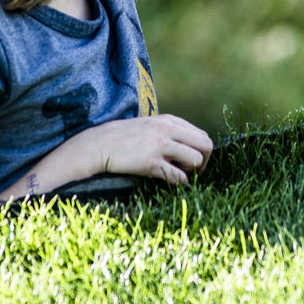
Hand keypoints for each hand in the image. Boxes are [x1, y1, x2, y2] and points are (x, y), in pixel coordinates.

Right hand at [82, 113, 213, 184]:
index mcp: (169, 120)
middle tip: (192, 173)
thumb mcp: (149, 126)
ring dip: (191, 172)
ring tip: (178, 174)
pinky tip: (169, 181)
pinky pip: (178, 176)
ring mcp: (159, 145)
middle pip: (206, 146)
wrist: (98, 145)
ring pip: (196, 160)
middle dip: (204, 163)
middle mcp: (167, 129)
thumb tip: (190, 147)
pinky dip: (179, 182)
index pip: (202, 135)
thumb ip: (169, 131)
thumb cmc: (124, 138)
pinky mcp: (150, 162)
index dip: (202, 152)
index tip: (191, 162)